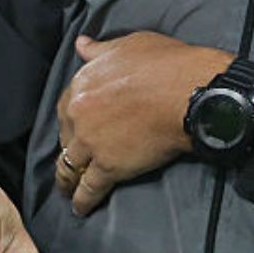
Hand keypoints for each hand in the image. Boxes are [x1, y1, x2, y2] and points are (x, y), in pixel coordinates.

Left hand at [54, 33, 230, 216]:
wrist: (188, 92)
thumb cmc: (166, 63)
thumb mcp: (128, 45)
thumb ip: (100, 50)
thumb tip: (82, 44)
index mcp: (82, 83)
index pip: (66, 106)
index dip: (72, 120)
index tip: (74, 129)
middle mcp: (79, 113)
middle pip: (66, 136)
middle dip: (69, 148)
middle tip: (74, 160)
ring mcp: (91, 142)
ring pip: (70, 166)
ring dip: (68, 179)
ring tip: (67, 190)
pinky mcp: (108, 166)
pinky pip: (88, 188)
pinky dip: (82, 201)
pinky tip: (80, 209)